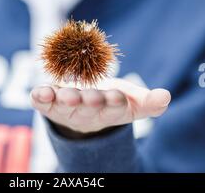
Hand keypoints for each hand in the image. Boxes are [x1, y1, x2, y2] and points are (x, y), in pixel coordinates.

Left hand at [30, 78, 170, 137]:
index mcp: (109, 111)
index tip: (118, 96)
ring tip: (67, 94)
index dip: (115, 102)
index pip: (114, 109)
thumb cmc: (109, 100)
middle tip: (92, 97)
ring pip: (64, 106)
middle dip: (90, 102)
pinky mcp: (48, 102)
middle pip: (88, 109)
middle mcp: (86, 112)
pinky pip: (42, 102)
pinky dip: (39, 97)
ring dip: (65, 100)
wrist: (82, 105)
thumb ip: (148, 102)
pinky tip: (38, 92)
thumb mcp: (131, 101)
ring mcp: (65, 107)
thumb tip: (166, 97)